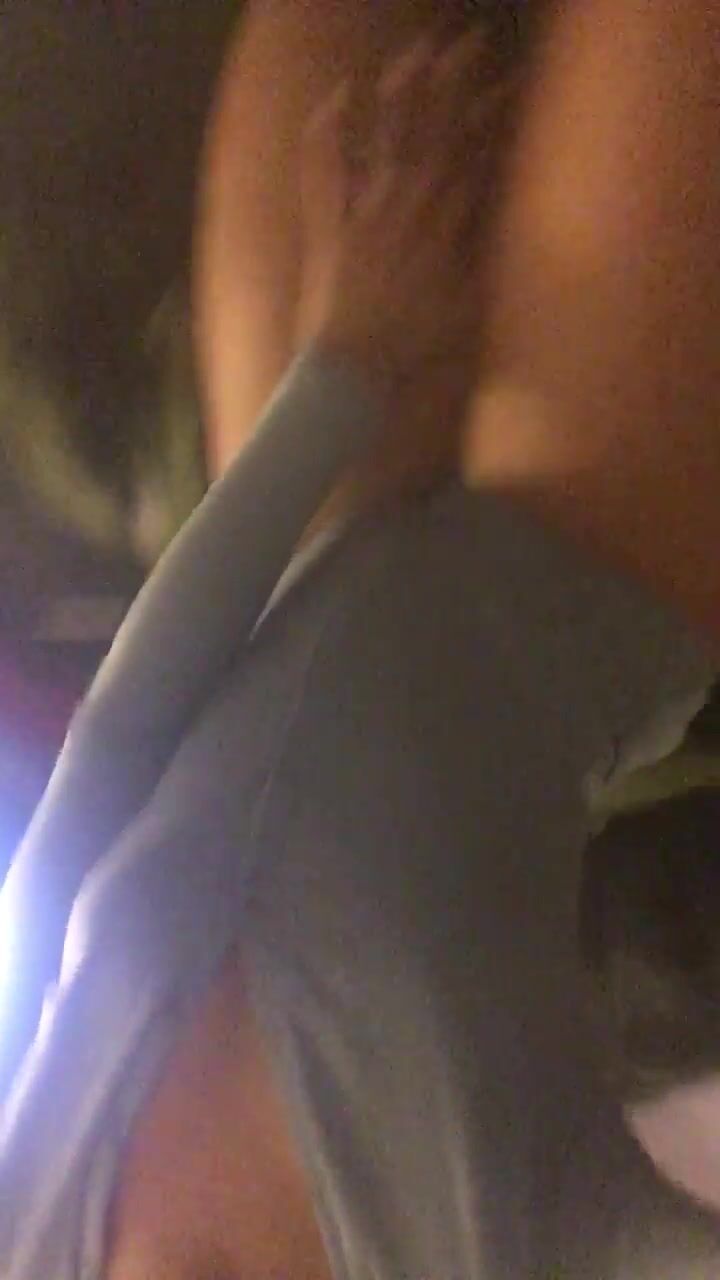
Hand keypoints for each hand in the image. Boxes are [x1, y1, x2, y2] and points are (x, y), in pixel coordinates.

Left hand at [297, 28, 516, 408]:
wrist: (352, 373)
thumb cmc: (413, 352)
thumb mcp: (469, 314)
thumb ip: (491, 276)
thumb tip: (517, 252)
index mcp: (446, 226)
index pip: (478, 156)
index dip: (495, 117)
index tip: (511, 85)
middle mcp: (408, 207)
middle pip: (437, 131)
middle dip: (456, 83)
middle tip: (470, 43)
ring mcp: (364, 212)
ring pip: (388, 138)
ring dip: (403, 92)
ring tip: (417, 53)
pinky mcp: (328, 226)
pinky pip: (324, 168)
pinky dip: (329, 130)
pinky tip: (338, 97)